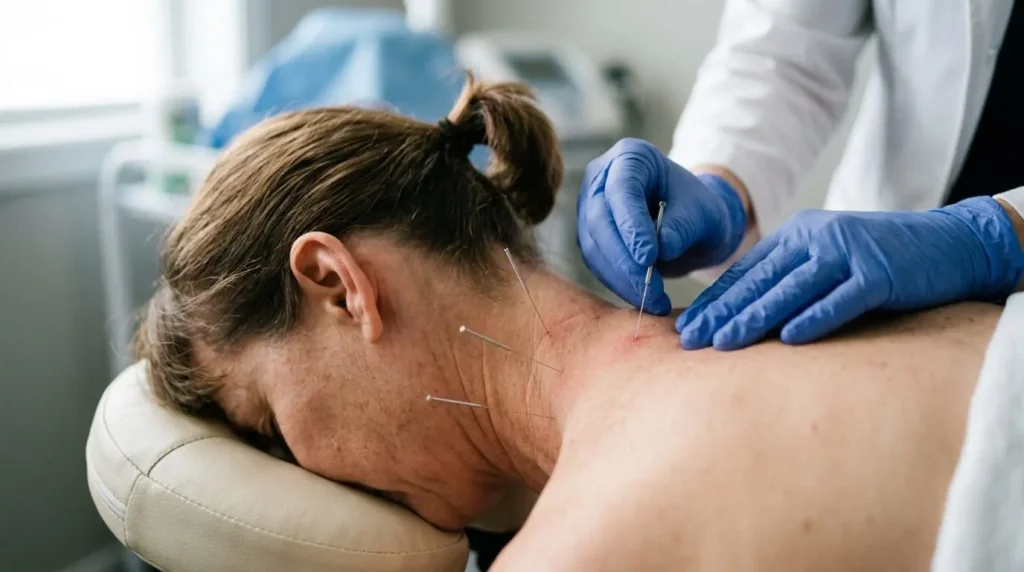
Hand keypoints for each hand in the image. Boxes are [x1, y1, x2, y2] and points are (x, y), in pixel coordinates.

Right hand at [576, 138, 747, 313]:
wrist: (690, 223)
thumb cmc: (698, 209)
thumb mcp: (702, 213)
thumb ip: (682, 226)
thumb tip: (661, 249)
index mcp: (631, 156)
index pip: (622, 189)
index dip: (631, 225)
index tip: (649, 258)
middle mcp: (601, 177)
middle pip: (600, 220)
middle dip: (624, 260)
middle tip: (651, 289)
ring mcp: (589, 206)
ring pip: (593, 246)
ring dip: (621, 278)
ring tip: (653, 300)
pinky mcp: (588, 235)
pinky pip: (595, 262)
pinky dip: (617, 283)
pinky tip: (642, 298)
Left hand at [676, 197, 1023, 349]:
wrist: (951, 244)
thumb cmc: (882, 261)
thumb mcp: (828, 260)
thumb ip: (791, 278)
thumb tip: (745, 317)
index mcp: (799, 233)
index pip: (747, 271)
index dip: (714, 301)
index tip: (685, 328)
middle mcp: (817, 237)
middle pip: (760, 280)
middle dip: (721, 312)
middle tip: (688, 340)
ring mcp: (848, 252)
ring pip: (791, 289)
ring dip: (755, 317)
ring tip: (724, 343)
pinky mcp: (880, 272)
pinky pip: (841, 299)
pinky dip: (816, 318)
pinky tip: (790, 339)